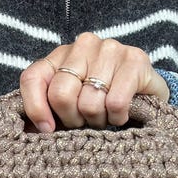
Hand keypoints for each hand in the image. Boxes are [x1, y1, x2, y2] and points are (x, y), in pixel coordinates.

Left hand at [19, 32, 168, 131]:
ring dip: (98, 120)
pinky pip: (116, 103)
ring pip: (89, 103)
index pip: (33, 79)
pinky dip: (117, 117)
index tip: (48, 130)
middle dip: (73, 119)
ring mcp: (110, 49)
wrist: (146, 94)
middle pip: (61, 95)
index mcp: (60, 56)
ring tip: (105, 115)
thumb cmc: (101, 102)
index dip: (36, 109)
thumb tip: (31, 131)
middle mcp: (83, 45)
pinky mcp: (135, 60)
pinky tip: (121, 114)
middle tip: (85, 121)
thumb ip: (46, 113)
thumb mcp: (69, 106)